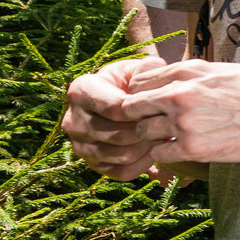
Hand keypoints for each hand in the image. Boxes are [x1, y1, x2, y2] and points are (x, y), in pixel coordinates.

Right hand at [63, 56, 169, 178]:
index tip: (159, 107)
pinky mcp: (93, 164)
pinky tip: (154, 149)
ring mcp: (80, 145)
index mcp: (80, 91)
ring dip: (148, 147)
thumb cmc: (134, 82)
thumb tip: (153, 80)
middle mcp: (72, 120)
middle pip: (118, 134)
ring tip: (162, 135)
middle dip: (148, 131)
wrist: (124, 100)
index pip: (114, 108)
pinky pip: (122, 172)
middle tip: (167, 125)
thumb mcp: (139, 68)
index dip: (141, 110)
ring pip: (122, 154)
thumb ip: (148, 69)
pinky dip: (144, 163)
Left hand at [117, 59, 239, 164]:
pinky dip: (165, 154)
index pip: (139, 81)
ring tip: (168, 138)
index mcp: (188, 71)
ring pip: (142, 132)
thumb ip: (197, 74)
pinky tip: (179, 151)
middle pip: (131, 107)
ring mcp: (184, 122)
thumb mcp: (228, 70)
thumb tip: (181, 76)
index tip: (149, 103)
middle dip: (137, 116)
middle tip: (151, 123)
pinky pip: (159, 153)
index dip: (140, 94)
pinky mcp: (194, 148)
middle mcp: (180, 94)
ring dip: (151, 137)